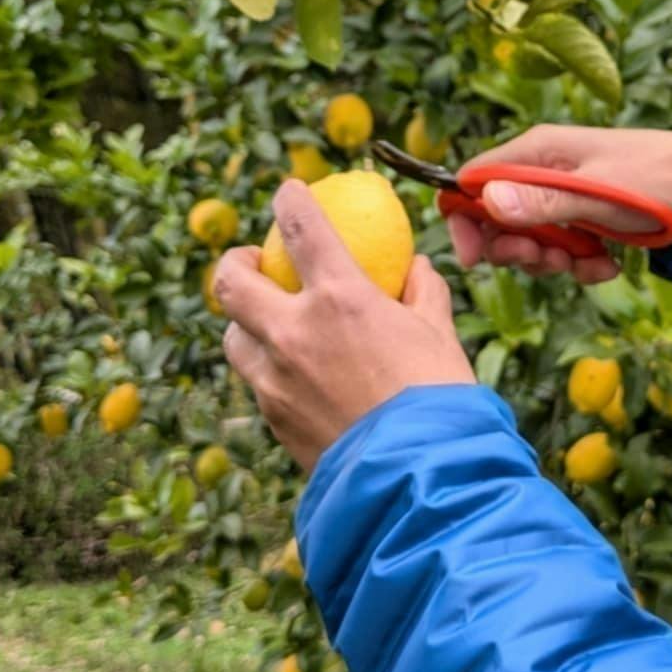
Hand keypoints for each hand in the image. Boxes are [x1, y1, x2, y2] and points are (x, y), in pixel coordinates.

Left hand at [216, 179, 476, 470]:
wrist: (417, 480)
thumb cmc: (440, 401)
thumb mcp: (439, 336)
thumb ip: (422, 293)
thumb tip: (416, 268)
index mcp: (340, 299)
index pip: (301, 228)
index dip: (290, 200)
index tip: (288, 191)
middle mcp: (294, 333)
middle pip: (231, 282)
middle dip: (233, 263)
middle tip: (250, 261)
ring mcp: (275, 380)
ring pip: (234, 338)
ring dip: (245, 324)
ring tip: (269, 325)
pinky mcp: (273, 420)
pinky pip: (258, 384)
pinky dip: (268, 370)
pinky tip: (294, 378)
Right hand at [447, 124, 671, 283]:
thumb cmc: (655, 179)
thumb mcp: (596, 193)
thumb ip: (542, 201)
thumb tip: (487, 201)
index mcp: (537, 151)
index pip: (473, 180)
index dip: (466, 219)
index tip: (477, 258)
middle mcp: (545, 171)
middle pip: (498, 218)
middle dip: (518, 248)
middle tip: (549, 259)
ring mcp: (565, 197)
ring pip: (531, 240)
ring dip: (553, 260)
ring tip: (587, 260)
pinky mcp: (585, 220)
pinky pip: (564, 251)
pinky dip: (582, 265)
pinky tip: (608, 264)